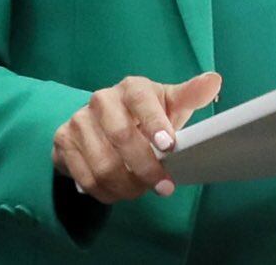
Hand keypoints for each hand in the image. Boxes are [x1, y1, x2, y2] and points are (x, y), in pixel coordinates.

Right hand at [51, 71, 221, 203]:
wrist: (105, 122)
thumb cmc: (148, 113)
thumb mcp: (170, 103)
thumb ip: (191, 95)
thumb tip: (213, 81)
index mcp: (131, 87)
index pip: (141, 101)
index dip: (155, 123)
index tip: (169, 146)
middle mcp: (101, 100)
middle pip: (121, 136)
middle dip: (145, 166)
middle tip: (164, 187)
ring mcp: (78, 121)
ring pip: (102, 163)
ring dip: (126, 184)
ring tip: (143, 191)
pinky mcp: (62, 142)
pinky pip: (84, 176)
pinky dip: (105, 191)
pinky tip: (120, 193)